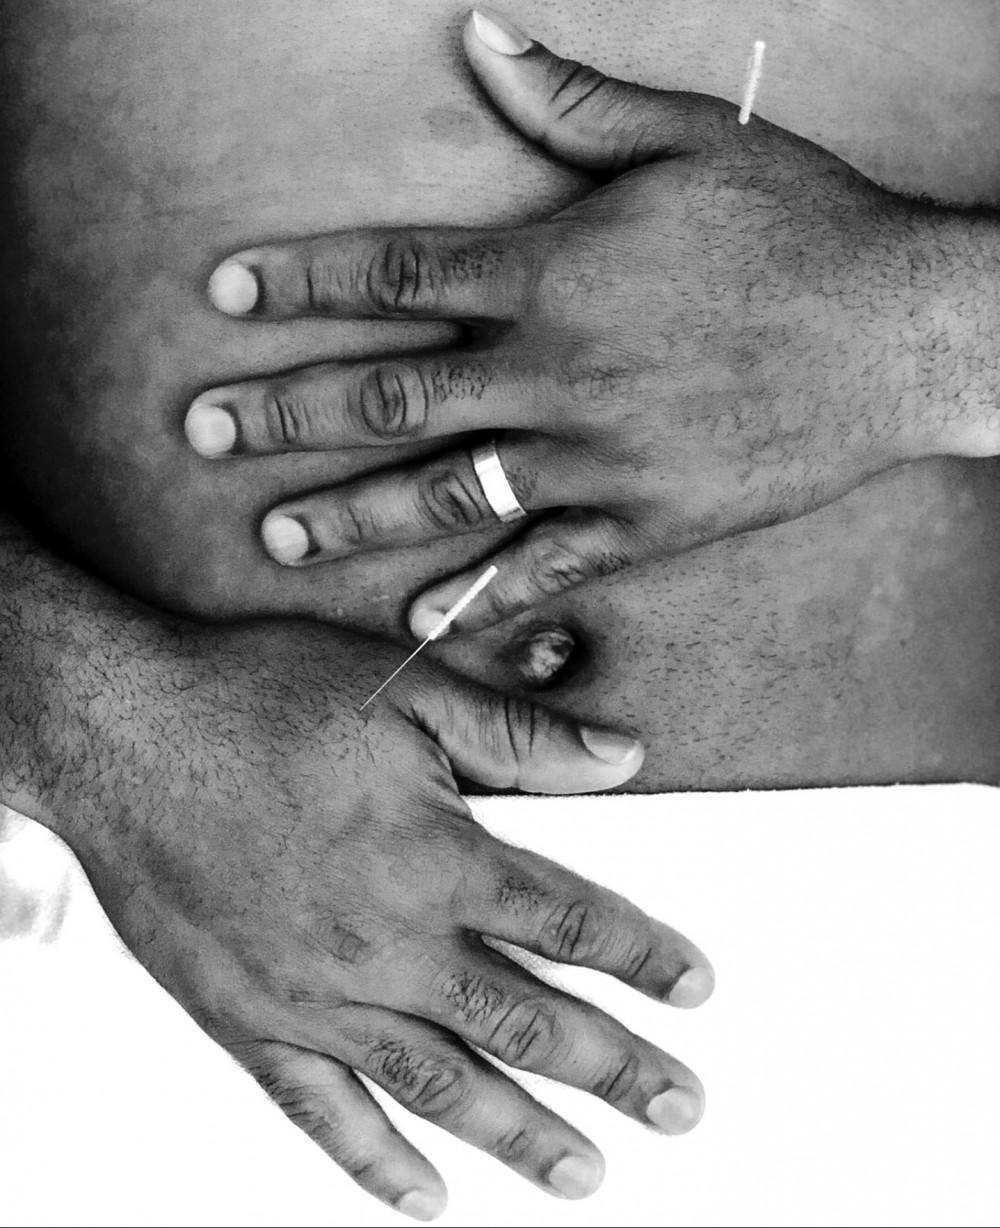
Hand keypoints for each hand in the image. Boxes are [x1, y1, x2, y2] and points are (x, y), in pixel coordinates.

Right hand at [3, 517, 712, 1220]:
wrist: (123, 730)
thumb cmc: (261, 699)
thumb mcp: (402, 690)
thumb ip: (518, 733)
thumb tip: (623, 755)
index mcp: (434, 858)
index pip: (569, 921)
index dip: (643, 956)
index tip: (696, 989)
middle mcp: (385, 944)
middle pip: (525, 1022)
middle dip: (614, 1069)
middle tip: (680, 1109)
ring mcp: (314, 996)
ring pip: (440, 1086)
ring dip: (521, 1136)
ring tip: (587, 1175)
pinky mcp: (248, 1022)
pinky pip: (322, 1113)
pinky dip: (376, 1163)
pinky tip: (426, 1198)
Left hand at [188, 7, 999, 636]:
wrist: (900, 336)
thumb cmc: (801, 231)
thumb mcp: (693, 138)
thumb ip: (573, 102)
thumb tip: (481, 39)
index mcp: (557, 272)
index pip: (395, 272)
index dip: (301, 281)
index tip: (227, 298)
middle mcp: (557, 371)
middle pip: (390, 393)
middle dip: (285, 410)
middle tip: (204, 433)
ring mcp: (598, 458)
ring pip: (448, 492)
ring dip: (353, 515)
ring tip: (278, 535)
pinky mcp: (645, 524)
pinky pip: (544, 569)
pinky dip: (477, 595)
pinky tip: (415, 618)